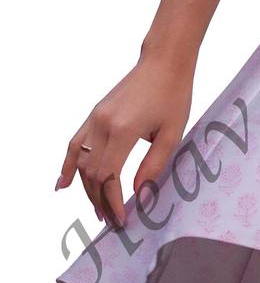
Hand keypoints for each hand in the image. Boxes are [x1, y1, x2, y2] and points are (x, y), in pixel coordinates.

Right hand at [56, 51, 194, 228]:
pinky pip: (74, 144)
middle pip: (92, 174)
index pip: (109, 177)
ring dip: (87, 189)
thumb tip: (138, 194)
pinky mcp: (94, 114)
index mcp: (124, 130)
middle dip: (100, 201)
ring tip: (98, 209)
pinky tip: (62, 185)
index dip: (113, 202)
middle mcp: (103, 125)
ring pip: (80, 163)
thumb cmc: (174, 94)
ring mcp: (95, 118)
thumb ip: (154, 164)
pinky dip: (66, 166)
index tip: (122, 219)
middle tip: (112, 220)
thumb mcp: (173, 132)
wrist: (164, 61)